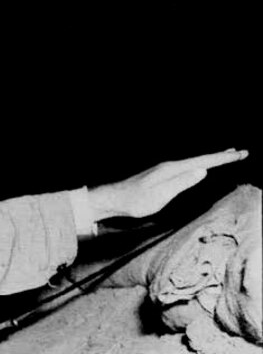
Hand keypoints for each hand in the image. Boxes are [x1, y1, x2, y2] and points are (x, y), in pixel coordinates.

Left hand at [89, 149, 248, 221]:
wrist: (112, 199)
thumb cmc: (135, 201)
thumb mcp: (160, 195)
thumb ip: (181, 183)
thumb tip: (203, 170)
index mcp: (173, 169)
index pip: (204, 161)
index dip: (223, 158)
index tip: (241, 154)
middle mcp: (170, 166)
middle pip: (201, 158)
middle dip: (221, 155)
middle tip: (240, 152)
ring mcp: (164, 170)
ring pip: (193, 162)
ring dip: (211, 158)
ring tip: (225, 155)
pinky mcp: (159, 176)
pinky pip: (185, 167)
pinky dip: (198, 164)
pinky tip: (197, 168)